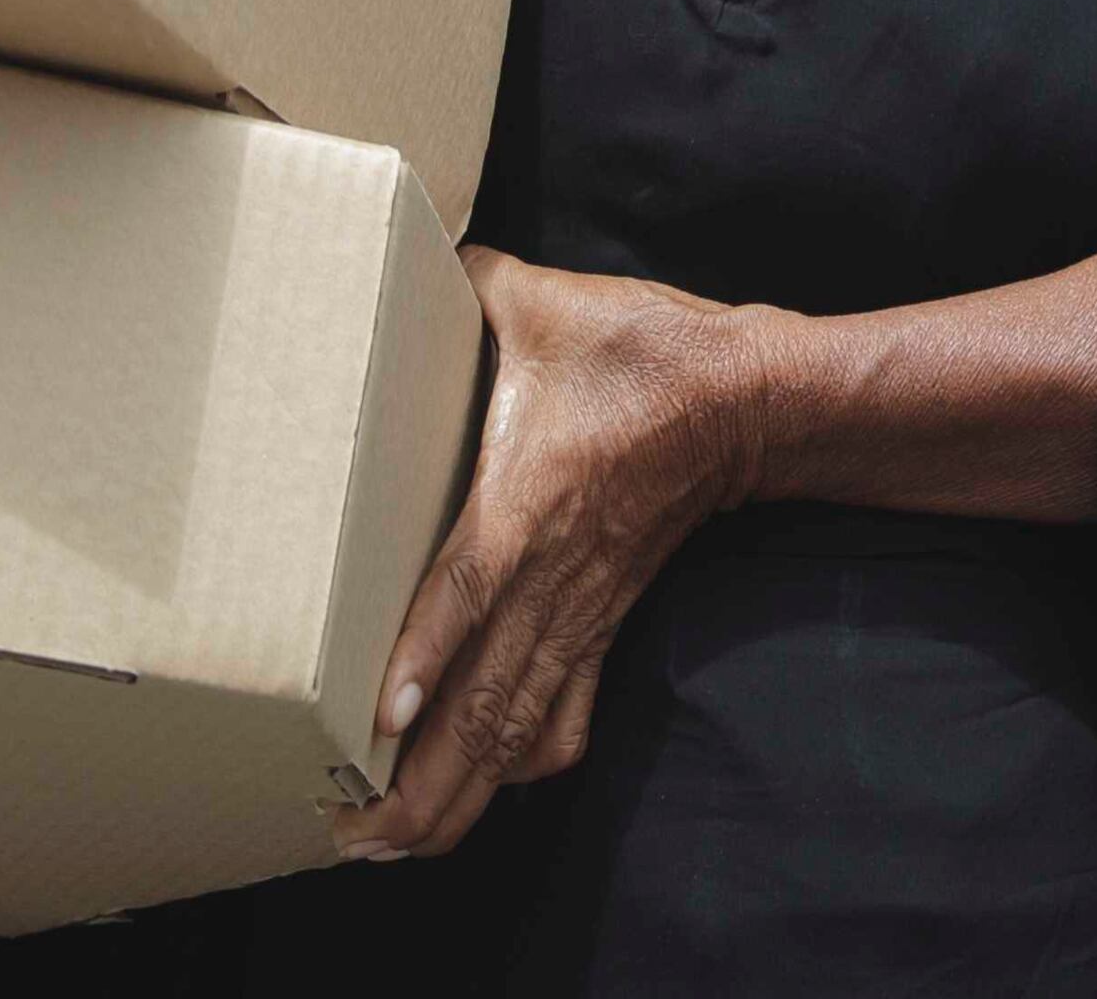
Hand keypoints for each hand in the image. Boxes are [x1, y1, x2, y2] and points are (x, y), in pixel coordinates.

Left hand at [340, 250, 764, 863]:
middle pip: (490, 703)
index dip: (427, 654)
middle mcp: (554, 576)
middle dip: (421, 784)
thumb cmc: (642, 349)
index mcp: (531, 499)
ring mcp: (582, 611)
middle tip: (349, 838)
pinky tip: (485, 792)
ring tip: (391, 845)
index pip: (471, 588)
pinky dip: (523, 767)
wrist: (747, 399)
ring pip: (520, 728)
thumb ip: (461, 282)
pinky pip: (565, 716)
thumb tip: (397, 250)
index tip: (379, 719)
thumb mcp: (541, 299)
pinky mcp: (603, 624)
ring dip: (460, 795)